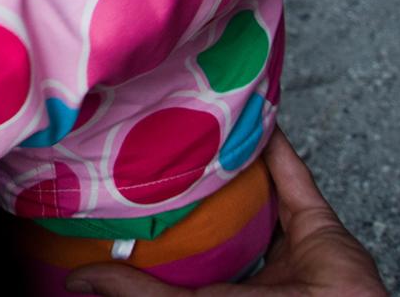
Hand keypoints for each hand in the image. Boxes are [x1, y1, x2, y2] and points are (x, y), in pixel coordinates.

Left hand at [65, 129, 384, 295]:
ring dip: (239, 162)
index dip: (161, 226)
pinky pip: (297, 178)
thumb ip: (138, 290)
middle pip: (222, 220)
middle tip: (168, 146)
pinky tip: (260, 120)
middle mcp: (252, 269)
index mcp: (221, 289)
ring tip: (210, 126)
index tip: (130, 191)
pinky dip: (281, 149)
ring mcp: (288, 247)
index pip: (185, 252)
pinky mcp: (320, 226)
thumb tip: (79, 276)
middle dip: (201, 189)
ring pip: (259, 193)